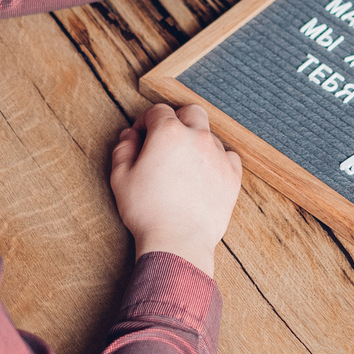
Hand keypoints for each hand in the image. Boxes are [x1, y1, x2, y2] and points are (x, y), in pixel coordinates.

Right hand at [110, 102, 244, 274]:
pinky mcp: (232, 175)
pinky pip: (228, 155)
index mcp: (168, 133)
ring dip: (196, 141)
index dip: (146, 121)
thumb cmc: (147, 211)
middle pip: (191, 112)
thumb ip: (123, 149)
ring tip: (183, 164)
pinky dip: (216, 159)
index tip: (142, 135)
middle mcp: (197, 137)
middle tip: (165, 139)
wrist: (178, 241)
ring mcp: (218, 155)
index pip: (158, 111)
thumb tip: (130, 135)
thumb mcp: (121, 178)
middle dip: (177, 119)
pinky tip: (204, 173)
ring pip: (209, 134)